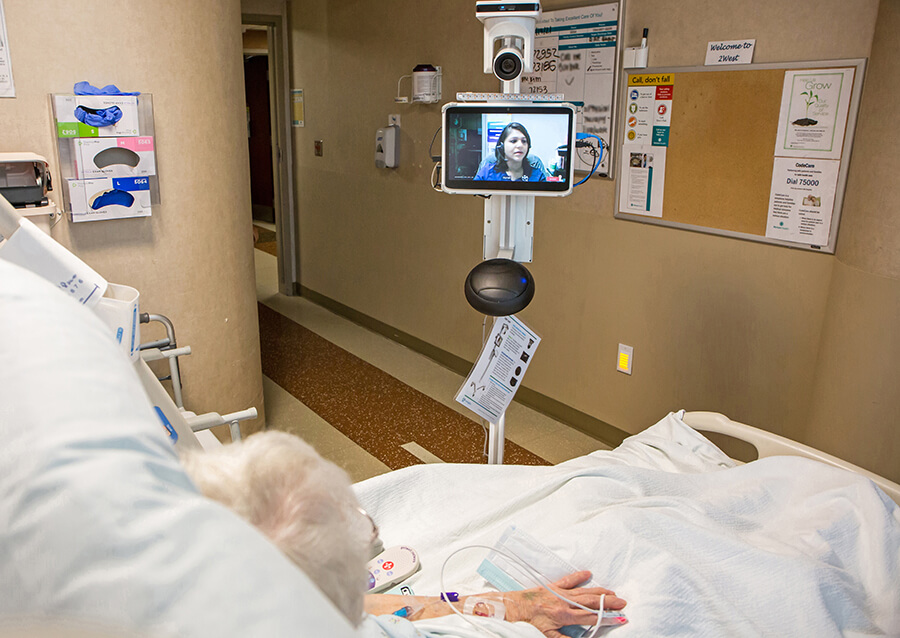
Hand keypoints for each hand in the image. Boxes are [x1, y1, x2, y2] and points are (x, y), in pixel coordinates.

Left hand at [502, 571, 625, 637]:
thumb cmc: (529, 623)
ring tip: (613, 593)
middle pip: (592, 602)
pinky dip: (579, 576)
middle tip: (623, 603)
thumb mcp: (547, 636)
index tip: (621, 618)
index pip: (591, 618)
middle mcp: (564, 603)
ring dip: (600, 592)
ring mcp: (559, 592)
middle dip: (609, 603)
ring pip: (584, 591)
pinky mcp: (552, 585)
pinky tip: (589, 573)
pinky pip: (568, 580)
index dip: (607, 618)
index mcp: (564, 616)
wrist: (512, 608)